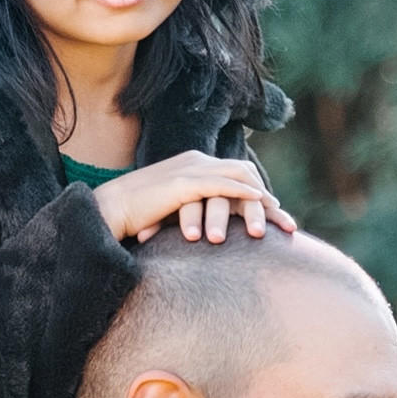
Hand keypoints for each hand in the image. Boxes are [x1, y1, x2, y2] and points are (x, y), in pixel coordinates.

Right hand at [95, 153, 291, 246]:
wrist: (109, 210)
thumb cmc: (136, 217)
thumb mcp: (173, 213)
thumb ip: (193, 214)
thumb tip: (208, 235)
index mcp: (193, 166)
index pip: (235, 175)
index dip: (259, 196)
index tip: (276, 219)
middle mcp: (196, 162)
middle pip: (245, 174)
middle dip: (269, 200)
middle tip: (287, 223)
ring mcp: (190, 169)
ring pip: (239, 178)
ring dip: (262, 200)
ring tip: (279, 219)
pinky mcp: (184, 182)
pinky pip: (222, 184)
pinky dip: (244, 193)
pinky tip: (260, 205)